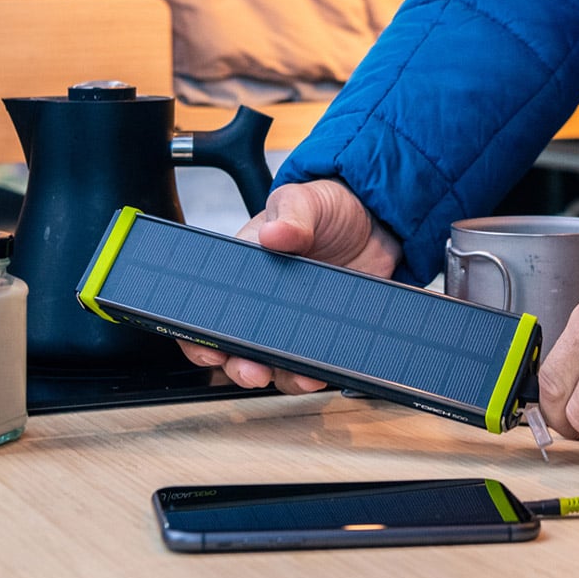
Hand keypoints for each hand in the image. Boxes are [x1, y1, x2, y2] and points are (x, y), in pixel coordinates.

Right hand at [178, 179, 401, 392]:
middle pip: (239, 349)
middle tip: (253, 371)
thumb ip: (291, 215)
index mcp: (246, 272)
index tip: (210, 348)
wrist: (377, 222)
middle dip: (241, 367)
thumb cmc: (328, 208)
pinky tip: (325, 372)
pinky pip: (315, 366)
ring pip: (277, 366)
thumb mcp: (305, 200)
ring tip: (299, 375)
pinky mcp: (326, 336)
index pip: (210, 310)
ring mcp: (296, 325)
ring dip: (283, 377)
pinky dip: (318, 375)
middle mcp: (265, 306)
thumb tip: (276, 233)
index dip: (200, 336)